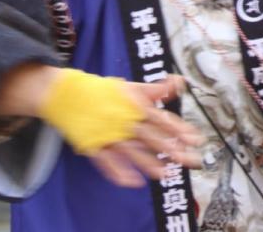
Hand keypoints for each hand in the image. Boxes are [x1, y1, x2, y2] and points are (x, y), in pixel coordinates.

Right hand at [38, 70, 202, 186]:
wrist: (67, 94)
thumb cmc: (102, 90)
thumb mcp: (131, 86)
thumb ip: (156, 89)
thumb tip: (180, 80)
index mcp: (135, 106)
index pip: (162, 118)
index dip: (180, 129)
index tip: (195, 139)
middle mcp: (125, 121)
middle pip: (152, 137)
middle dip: (172, 149)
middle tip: (190, 160)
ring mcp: (109, 134)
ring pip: (132, 151)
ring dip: (148, 163)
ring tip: (165, 174)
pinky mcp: (94, 145)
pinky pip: (108, 162)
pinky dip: (119, 172)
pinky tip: (132, 182)